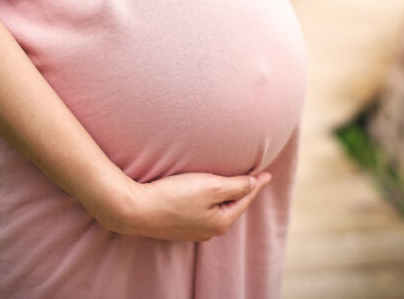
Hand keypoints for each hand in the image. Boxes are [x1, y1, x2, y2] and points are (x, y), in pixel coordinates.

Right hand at [99, 171, 272, 241]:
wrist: (135, 210)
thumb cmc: (173, 196)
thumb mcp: (210, 187)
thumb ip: (235, 186)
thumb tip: (253, 184)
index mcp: (221, 221)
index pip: (245, 198)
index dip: (256, 183)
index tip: (267, 172)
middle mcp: (209, 230)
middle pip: (231, 205)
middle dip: (242, 191)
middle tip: (253, 177)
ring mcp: (193, 230)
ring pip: (216, 209)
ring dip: (224, 196)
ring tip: (232, 184)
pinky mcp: (178, 226)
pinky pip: (202, 211)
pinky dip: (208, 200)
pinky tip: (205, 195)